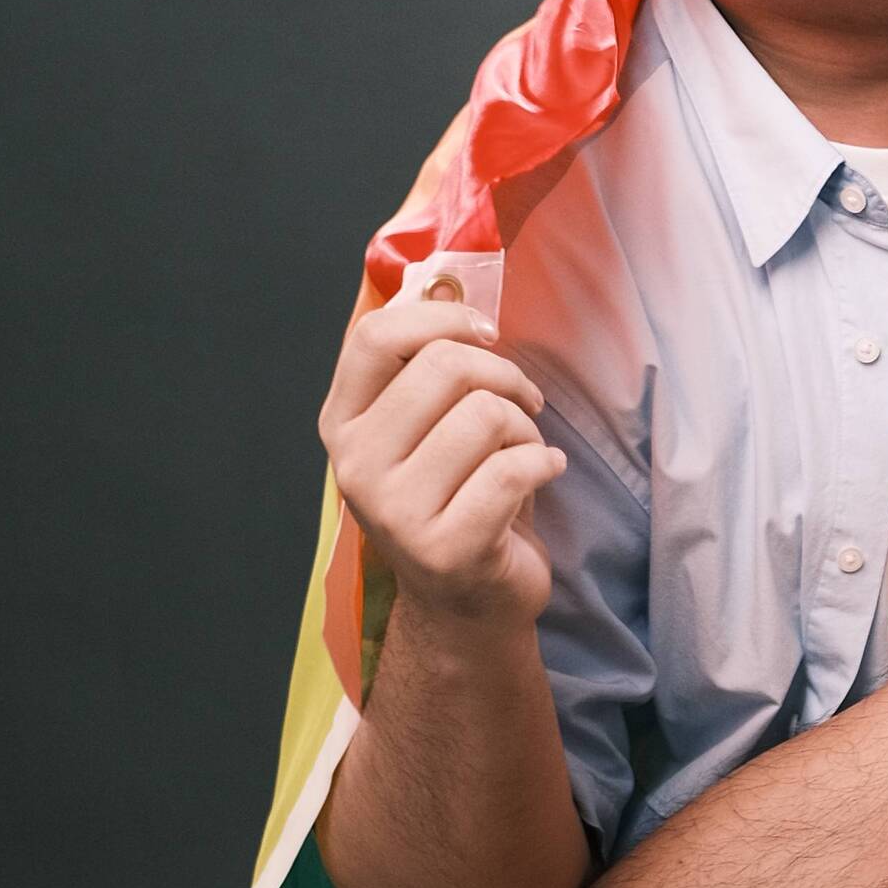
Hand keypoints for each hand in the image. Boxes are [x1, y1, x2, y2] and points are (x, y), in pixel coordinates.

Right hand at [317, 296, 564, 623]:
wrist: (469, 601)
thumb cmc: (458, 498)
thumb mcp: (425, 427)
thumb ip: (422, 365)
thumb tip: (442, 287)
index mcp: (343, 423)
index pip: (374, 337)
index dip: (443, 320)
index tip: (486, 335)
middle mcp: (356, 465)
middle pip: (445, 368)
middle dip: (505, 378)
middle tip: (523, 405)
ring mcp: (395, 511)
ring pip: (486, 416)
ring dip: (527, 428)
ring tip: (525, 452)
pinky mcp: (446, 547)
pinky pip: (515, 469)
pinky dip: (545, 463)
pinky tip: (543, 474)